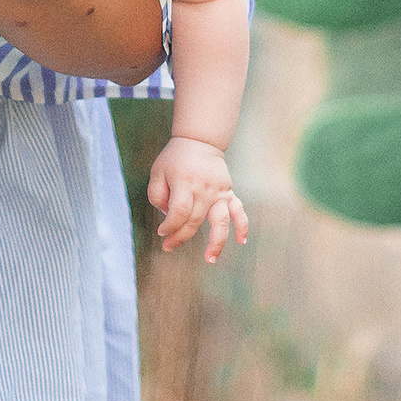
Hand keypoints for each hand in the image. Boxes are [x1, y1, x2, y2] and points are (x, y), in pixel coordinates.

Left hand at [147, 136, 247, 263]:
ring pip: (221, 221)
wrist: (199, 141)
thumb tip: (168, 218)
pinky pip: (239, 211)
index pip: (179, 212)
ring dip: (216, 242)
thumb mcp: (157, 172)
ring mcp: (218, 192)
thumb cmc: (175, 159)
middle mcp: (204, 189)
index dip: (169, 227)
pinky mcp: (228, 192)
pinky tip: (242, 241)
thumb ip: (157, 196)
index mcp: (185, 183)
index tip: (161, 232)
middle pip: (195, 221)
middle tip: (169, 247)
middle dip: (180, 237)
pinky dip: (242, 226)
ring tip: (210, 259)